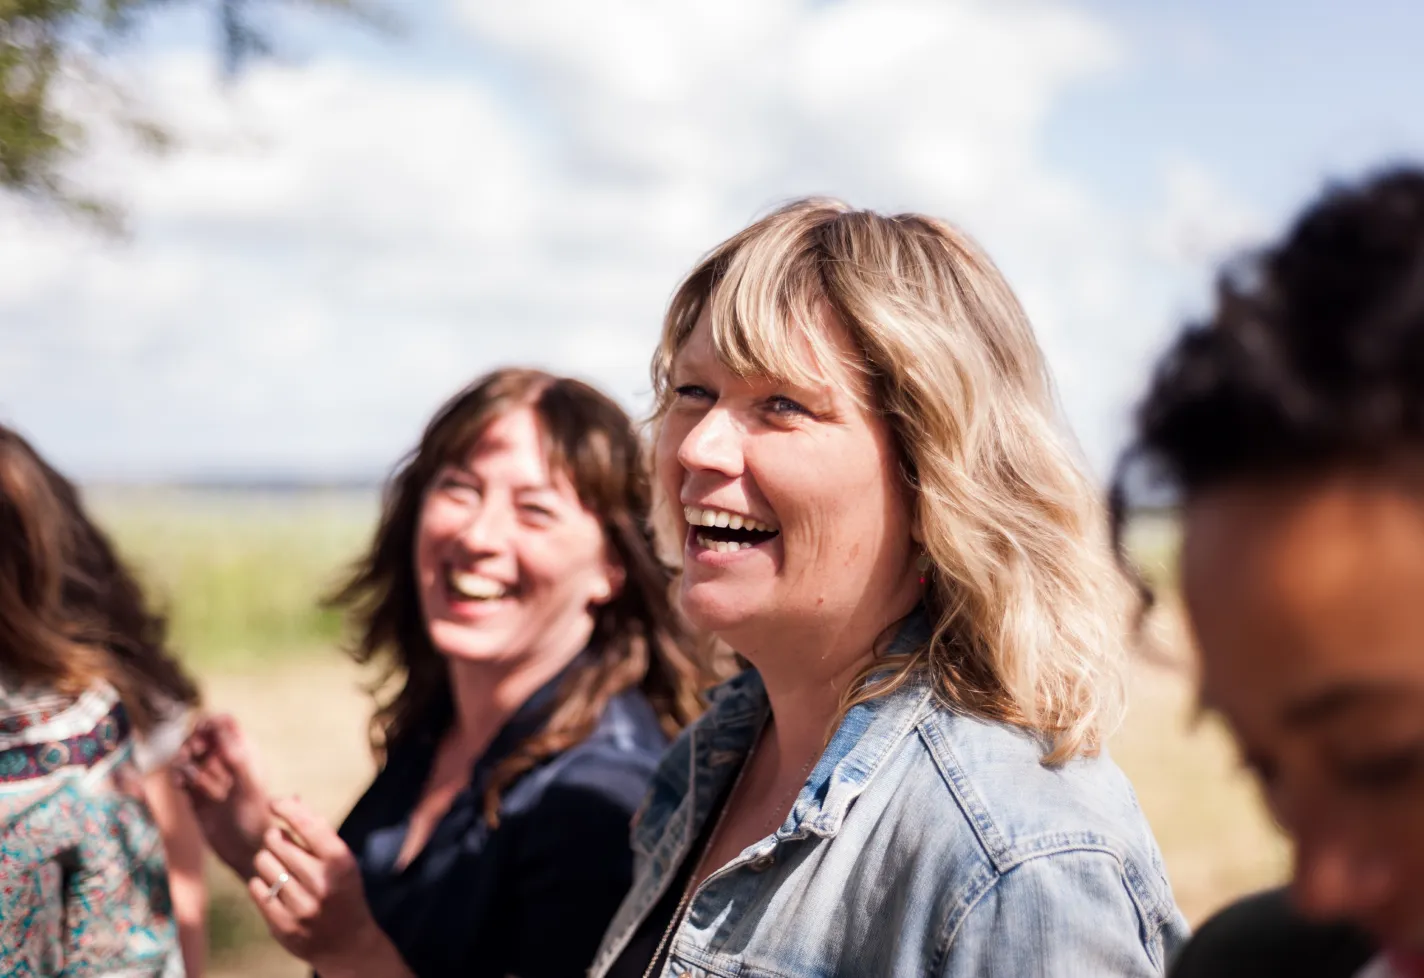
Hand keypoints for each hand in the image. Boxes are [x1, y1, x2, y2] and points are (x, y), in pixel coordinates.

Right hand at [174, 714, 272, 877]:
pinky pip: (182, 778)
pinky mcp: (197, 797)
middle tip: (192, 753)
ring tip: (186, 774)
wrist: (247, 853)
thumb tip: (222, 731)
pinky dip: (179, 777)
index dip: (210, 722)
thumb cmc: (256, 819)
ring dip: (183, 759)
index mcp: (245, 754)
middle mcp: (227, 763)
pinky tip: (181, 785)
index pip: (225, 723)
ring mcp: (211, 780)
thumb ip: (237, 759)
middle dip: (193, 740)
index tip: (201, 731)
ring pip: (189, 756)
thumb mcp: (248, 788)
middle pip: (202, 736)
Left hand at [248, 796, 412, 977]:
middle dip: (276, 838)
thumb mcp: (340, 860)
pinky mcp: (283, 926)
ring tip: (280, 868)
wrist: (347, 944)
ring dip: (267, 861)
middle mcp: (322, 883)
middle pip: (276, 841)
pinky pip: (257, 889)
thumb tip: (289, 799)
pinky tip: (274, 887)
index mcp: (341, 862)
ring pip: (263, 863)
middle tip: (282, 844)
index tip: (275, 802)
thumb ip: (317, 830)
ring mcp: (302, 907)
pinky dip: (261, 884)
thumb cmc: (342, 890)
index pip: (307, 823)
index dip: (286, 807)